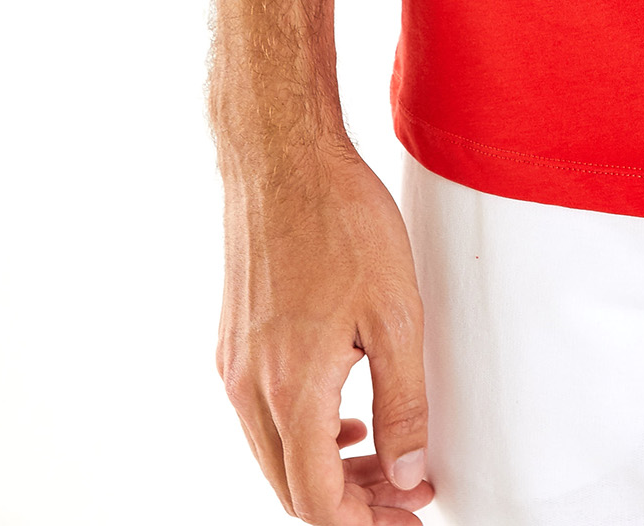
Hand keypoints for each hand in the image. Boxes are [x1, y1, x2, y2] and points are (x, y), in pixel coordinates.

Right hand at [217, 137, 434, 521]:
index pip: (315, 501)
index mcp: (290, 389)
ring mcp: (235, 364)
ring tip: (383, 460)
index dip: (364, 523)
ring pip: (276, 453)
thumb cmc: (341, 220)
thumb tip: (411, 477)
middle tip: (404, 497)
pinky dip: (305, 432)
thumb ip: (403, 404)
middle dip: (349, 504)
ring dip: (326, 469)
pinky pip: (264, 414)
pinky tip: (345, 415)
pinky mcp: (233, 340)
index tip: (408, 515)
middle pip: (291, 487)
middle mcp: (249, 388)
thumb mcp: (395, 313)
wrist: (281, 154)